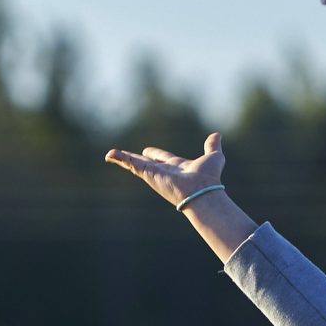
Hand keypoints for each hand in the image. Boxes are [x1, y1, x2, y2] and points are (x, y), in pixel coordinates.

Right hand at [104, 132, 226, 208]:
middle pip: (146, 163)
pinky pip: (131, 164)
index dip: (156, 155)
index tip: (148, 151)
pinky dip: (119, 158)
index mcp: (177, 168)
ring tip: (109, 155)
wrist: (202, 190)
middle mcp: (163, 172)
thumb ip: (212, 146)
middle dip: (136, 159)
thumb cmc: (209, 178)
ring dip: (122, 159)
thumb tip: (216, 135)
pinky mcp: (147, 173)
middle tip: (126, 156)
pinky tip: (109, 155)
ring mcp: (154, 173)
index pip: (163, 159)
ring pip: (135, 164)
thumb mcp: (214, 157)